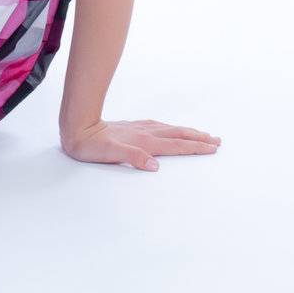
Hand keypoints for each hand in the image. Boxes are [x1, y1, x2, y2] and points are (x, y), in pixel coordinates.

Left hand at [60, 118, 220, 171]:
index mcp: (143, 142)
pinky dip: (172, 129)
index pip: (175, 145)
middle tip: (216, 140)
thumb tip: (155, 165)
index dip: (195, 147)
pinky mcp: (132, 128)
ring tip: (201, 134)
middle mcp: (144, 133)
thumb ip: (132, 158)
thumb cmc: (91, 145)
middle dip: (197, 138)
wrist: (77, 127)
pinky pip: (159, 127)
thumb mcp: (109, 155)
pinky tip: (171, 129)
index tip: (212, 147)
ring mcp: (139, 128)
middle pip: (177, 134)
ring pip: (169, 130)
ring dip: (187, 132)